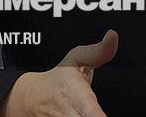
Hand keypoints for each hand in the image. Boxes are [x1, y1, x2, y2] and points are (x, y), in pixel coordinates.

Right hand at [0, 29, 118, 116]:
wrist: (32, 99)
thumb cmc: (59, 79)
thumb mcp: (75, 58)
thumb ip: (97, 51)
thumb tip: (113, 36)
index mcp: (75, 94)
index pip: (89, 110)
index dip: (96, 116)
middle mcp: (69, 114)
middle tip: (104, 115)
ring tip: (100, 115)